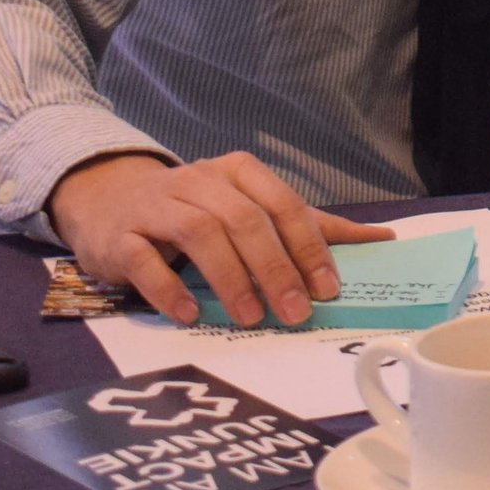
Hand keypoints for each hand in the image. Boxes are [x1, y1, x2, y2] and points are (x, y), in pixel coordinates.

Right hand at [46, 152, 395, 326]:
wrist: (107, 200)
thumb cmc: (193, 209)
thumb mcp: (251, 208)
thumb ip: (310, 225)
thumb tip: (382, 238)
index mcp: (239, 172)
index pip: (283, 205)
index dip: (307, 247)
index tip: (327, 289)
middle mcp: (198, 181)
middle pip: (245, 220)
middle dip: (274, 268)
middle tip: (294, 312)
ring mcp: (156, 206)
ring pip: (198, 233)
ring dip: (229, 277)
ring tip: (249, 317)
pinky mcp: (120, 236)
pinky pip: (144, 259)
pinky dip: (168, 288)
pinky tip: (190, 314)